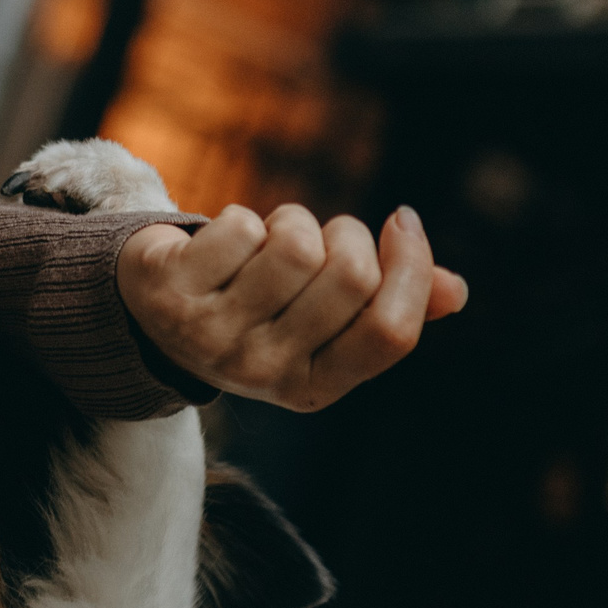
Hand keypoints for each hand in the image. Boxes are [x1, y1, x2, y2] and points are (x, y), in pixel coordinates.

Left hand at [116, 204, 467, 411]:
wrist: (151, 315)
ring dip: (293, 221)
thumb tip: (456, 291)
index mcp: (313, 389)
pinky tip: (224, 244)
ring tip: (271, 238)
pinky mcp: (172, 293)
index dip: (411, 269)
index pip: (390, 333)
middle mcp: (262, 374)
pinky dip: (242, 218)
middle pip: (349, 277)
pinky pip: (240, 227)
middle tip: (324, 234)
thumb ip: (391, 308)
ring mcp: (212, 337)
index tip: (404, 221)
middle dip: (347, 234)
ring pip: (295, 245)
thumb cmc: (258, 310)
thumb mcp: (322, 322)